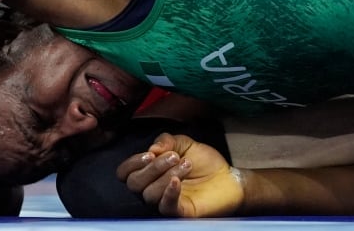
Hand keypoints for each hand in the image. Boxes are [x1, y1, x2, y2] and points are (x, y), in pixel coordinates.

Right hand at [116, 132, 244, 217]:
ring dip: (166, 175)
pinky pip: (166, 207)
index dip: (132, 163)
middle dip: (152, 167)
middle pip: (134, 183)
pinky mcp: (180, 212)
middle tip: (174, 156)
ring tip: (186, 164)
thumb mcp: (183, 143)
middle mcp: (152, 188)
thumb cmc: (204, 162)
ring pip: (150, 194)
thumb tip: (151, 148)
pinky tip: (177, 181)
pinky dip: (169, 193)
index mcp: (149, 172)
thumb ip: (166, 140)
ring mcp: (165, 201)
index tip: (151, 153)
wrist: (228, 177)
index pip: (125, 173)